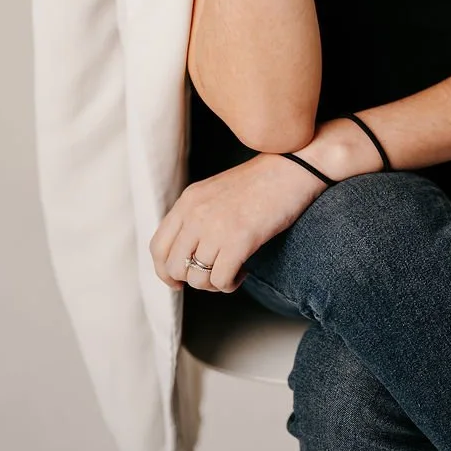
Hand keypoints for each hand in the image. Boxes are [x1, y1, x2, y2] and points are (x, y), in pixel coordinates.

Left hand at [148, 151, 329, 294]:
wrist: (292, 166)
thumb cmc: (259, 182)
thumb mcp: (214, 192)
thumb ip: (195, 216)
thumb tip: (186, 255)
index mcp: (188, 201)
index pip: (158, 247)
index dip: (165, 271)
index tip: (179, 280)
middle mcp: (196, 214)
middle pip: (175, 267)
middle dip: (193, 280)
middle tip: (214, 274)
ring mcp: (216, 227)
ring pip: (198, 278)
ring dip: (214, 283)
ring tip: (232, 271)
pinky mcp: (239, 239)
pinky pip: (221, 281)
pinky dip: (231, 284)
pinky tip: (244, 271)